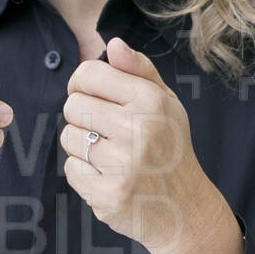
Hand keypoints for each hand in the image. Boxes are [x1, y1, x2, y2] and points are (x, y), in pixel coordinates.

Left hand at [60, 37, 234, 253]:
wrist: (185, 210)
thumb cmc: (171, 149)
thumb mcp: (166, 104)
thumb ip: (139, 71)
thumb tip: (112, 44)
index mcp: (150, 101)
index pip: (88, 74)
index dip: (82, 83)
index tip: (91, 95)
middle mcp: (138, 130)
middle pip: (73, 105)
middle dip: (83, 116)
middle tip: (107, 131)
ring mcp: (122, 164)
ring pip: (69, 137)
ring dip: (82, 146)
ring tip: (111, 155)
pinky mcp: (107, 194)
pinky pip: (71, 169)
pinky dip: (84, 173)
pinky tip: (109, 176)